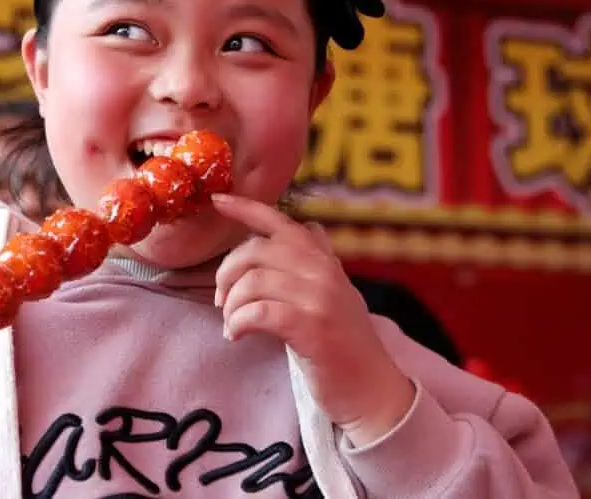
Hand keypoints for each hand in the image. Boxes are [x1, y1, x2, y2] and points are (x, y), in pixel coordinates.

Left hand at [211, 193, 415, 445]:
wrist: (372, 390)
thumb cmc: (345, 345)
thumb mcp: (338, 293)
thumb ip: (320, 261)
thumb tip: (310, 228)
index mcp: (324, 261)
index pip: (281, 223)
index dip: (246, 208)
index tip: (218, 200)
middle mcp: (323, 272)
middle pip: (257, 251)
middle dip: (228, 272)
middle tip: (221, 299)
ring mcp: (319, 298)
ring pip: (253, 282)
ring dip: (231, 305)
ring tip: (232, 324)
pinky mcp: (310, 327)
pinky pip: (258, 313)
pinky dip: (238, 323)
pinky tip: (237, 336)